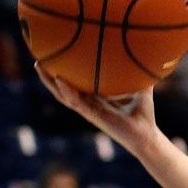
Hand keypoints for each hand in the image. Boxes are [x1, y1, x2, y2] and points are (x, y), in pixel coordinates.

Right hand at [35, 62, 161, 156]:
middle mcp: (88, 103)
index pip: (75, 82)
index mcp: (95, 97)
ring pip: (62, 95)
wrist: (147, 135)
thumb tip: (149, 53)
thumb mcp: (142, 88)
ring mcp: (88, 110)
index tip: (54, 53)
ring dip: (49, 81)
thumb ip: (142, 73)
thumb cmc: (143, 114)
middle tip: (38, 56)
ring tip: (39, 65)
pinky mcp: (92, 116)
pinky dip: (67, 91)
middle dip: (48, 74)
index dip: (63, 70)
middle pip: (62, 88)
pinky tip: (60, 79)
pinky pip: (76, 102)